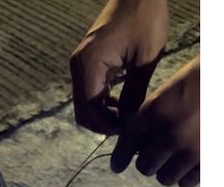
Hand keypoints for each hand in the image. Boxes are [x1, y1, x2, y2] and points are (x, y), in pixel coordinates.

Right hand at [70, 0, 168, 134]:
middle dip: (103, 124)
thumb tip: (131, 123)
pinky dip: (102, 102)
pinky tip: (121, 102)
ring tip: (127, 115)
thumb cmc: (145, 18)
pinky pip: (89, 91)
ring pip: (85, 104)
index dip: (107, 126)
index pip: (89, 111)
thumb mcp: (145, 60)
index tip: (128, 129)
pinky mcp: (87, 61)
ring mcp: (81, 64)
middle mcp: (78, 67)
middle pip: (83, 112)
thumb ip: (135, 94)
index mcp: (89, 66)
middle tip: (128, 126)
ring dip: (103, 114)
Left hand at [111, 55, 199, 186]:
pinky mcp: (208, 162)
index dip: (119, 158)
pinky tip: (192, 164)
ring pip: (164, 178)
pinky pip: (186, 183)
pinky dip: (186, 176)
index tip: (117, 166)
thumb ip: (152, 116)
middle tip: (157, 154)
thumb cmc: (205, 78)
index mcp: (155, 111)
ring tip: (177, 159)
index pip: (127, 144)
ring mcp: (189, 151)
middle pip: (144, 167)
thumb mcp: (171, 89)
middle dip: (149, 161)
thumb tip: (137, 144)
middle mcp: (168, 134)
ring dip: (167, 170)